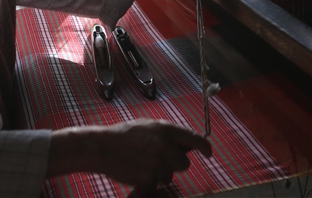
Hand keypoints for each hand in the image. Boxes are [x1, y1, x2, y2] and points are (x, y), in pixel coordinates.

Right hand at [47, 119, 211, 190]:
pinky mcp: (149, 178)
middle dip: (174, 165)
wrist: (102, 147)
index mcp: (166, 129)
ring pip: (169, 176)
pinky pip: (155, 185)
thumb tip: (184, 144)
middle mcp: (165, 145)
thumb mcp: (148, 126)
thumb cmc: (123, 136)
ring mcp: (158, 163)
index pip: (195, 138)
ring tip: (141, 164)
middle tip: (158, 160)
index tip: (209, 153)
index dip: (205, 147)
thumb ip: (167, 135)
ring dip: (159, 174)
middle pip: (184, 164)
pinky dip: (147, 183)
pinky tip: (135, 172)